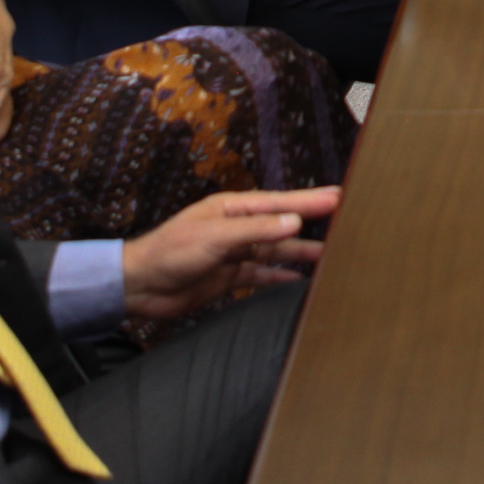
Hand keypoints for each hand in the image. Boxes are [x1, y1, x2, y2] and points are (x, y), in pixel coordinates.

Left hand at [122, 186, 341, 321]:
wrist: (139, 286)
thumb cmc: (170, 251)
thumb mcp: (215, 236)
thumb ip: (256, 229)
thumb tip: (294, 222)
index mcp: (232, 209)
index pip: (279, 203)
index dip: (309, 200)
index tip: (338, 196)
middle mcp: (236, 228)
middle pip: (281, 225)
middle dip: (311, 223)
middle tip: (344, 220)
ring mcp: (234, 253)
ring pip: (275, 252)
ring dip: (300, 253)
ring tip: (331, 255)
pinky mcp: (229, 277)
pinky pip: (262, 275)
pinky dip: (280, 277)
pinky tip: (299, 280)